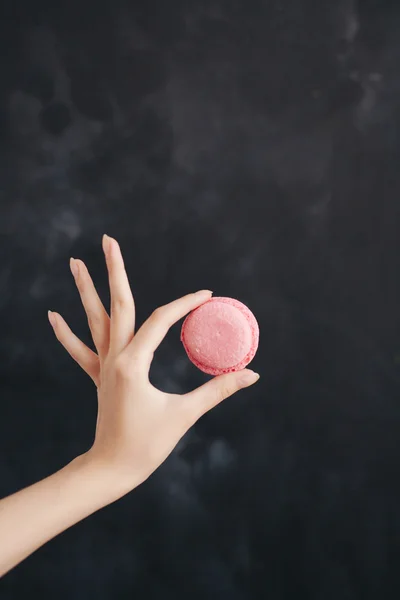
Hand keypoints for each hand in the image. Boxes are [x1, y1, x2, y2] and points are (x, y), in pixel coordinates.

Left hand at [48, 235, 259, 492]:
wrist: (111, 470)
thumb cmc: (147, 446)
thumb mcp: (185, 415)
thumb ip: (218, 390)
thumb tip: (251, 374)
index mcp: (134, 363)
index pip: (162, 320)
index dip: (185, 303)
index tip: (206, 295)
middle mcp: (115, 358)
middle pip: (117, 304)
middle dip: (113, 270)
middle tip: (107, 239)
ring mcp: (104, 366)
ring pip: (94, 320)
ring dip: (85, 290)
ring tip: (75, 261)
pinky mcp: (99, 377)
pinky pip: (81, 349)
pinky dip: (66, 332)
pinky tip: (53, 314)